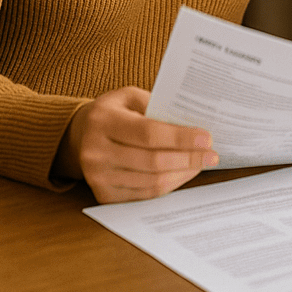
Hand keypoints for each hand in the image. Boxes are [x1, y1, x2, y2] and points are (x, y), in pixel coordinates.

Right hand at [55, 86, 218, 202]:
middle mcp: (96, 152)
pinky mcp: (103, 195)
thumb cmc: (114, 111)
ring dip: (182, 174)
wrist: (79, 135)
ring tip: (201, 163)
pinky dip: (168, 186)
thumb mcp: (129, 96)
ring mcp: (97, 177)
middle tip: (212, 154)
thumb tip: (192, 120)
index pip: (149, 133)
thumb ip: (157, 105)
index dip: (181, 138)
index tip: (207, 138)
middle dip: (188, 159)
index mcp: (104, 121)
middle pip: (152, 162)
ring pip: (151, 182)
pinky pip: (143, 195)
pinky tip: (182, 174)